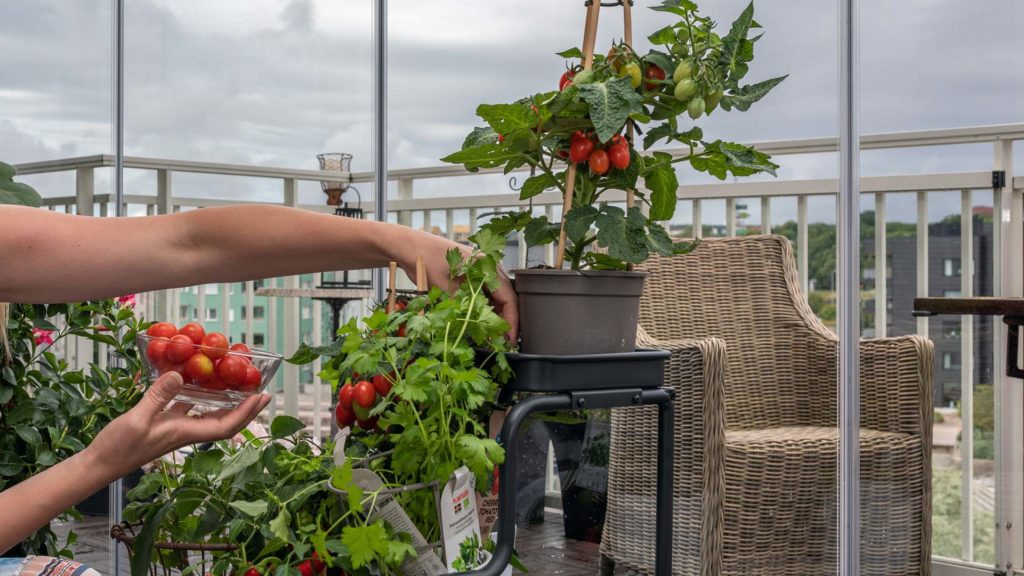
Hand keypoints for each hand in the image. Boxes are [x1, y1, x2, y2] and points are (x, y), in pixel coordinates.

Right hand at [84, 372, 269, 478]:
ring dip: (225, 400)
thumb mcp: (138, 419)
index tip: (261, 398)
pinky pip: (187, 406)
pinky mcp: (163, 422)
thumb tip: (180, 375)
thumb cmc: (118, 448)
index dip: (246, 414)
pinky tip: (195, 380)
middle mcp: (186, 430)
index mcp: (186, 432)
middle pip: (224, 420)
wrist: (99, 464)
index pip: (226, 426)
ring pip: (208, 413)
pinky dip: (196, 395)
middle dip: (245, 407)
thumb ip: (158, 397)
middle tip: (260, 389)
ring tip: (236, 382)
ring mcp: (176, 426)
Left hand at [394, 228, 518, 342]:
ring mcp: (483, 270)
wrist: (411, 247)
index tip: (510, 340)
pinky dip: (484, 309)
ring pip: (496, 298)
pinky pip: (485, 294)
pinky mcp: (473, 274)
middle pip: (505, 298)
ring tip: (491, 337)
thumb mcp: (446, 289)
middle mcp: (490, 267)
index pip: (508, 298)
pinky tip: (480, 323)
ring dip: (494, 316)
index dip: (512, 321)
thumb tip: (479, 332)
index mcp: (488, 266)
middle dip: (504, 321)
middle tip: (502, 343)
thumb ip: (465, 309)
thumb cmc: (427, 262)